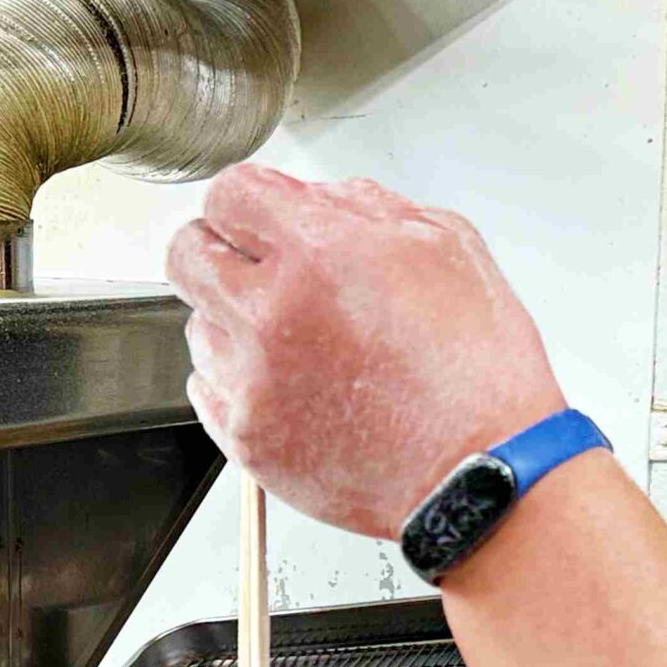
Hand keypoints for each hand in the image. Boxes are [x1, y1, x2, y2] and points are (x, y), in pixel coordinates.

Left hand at [165, 166, 567, 538]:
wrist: (479, 472)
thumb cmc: (475, 371)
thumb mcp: (446, 246)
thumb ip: (365, 205)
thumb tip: (314, 199)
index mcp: (318, 254)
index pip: (228, 194)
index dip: (248, 201)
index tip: (260, 216)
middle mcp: (270, 315)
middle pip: (186, 254)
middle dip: (217, 249)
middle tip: (255, 266)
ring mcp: (251, 382)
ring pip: (196, 324)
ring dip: (231, 320)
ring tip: (296, 341)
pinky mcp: (246, 438)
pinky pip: (207, 388)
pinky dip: (236, 379)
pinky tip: (290, 383)